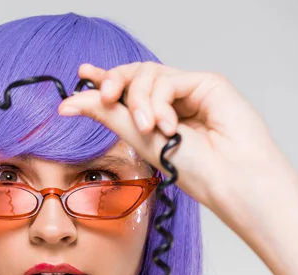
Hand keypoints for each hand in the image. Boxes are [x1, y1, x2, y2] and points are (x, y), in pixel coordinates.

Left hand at [58, 61, 278, 213]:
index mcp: (156, 115)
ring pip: (149, 74)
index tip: (84, 72)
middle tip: (106, 97)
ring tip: (147, 128)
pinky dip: (161, 103)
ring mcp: (189, 90)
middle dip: (115, 82)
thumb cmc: (193, 169)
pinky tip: (167, 126)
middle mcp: (172, 100)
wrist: (228, 179)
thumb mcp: (138, 139)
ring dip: (140, 100)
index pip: (127, 89)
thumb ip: (108, 115)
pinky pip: (169, 80)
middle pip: (135, 74)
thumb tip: (69, 103)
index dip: (105, 79)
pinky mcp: (207, 83)